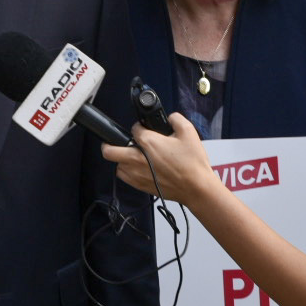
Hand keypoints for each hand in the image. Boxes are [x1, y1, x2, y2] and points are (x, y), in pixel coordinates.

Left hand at [101, 114, 216, 206]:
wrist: (197, 188)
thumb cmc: (192, 163)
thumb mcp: (189, 132)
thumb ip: (176, 119)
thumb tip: (170, 117)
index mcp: (148, 143)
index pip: (133, 129)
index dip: (138, 127)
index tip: (144, 129)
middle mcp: (138, 159)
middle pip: (109, 151)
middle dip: (109, 144)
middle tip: (113, 141)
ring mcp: (137, 174)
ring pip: (117, 165)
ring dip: (120, 159)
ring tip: (129, 156)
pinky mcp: (141, 186)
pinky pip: (124, 177)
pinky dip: (126, 172)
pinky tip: (136, 168)